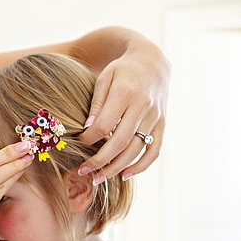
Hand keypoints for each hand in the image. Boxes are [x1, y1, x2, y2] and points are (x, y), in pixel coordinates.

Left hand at [79, 41, 169, 182]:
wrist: (152, 62)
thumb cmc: (122, 70)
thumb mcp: (104, 78)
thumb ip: (96, 104)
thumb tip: (86, 130)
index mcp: (125, 92)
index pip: (105, 125)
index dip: (89, 139)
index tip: (78, 144)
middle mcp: (143, 106)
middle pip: (121, 142)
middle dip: (100, 160)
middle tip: (84, 171)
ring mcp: (155, 117)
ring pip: (137, 150)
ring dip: (117, 168)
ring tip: (99, 178)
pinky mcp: (162, 124)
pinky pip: (154, 150)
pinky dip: (141, 166)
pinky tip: (125, 175)